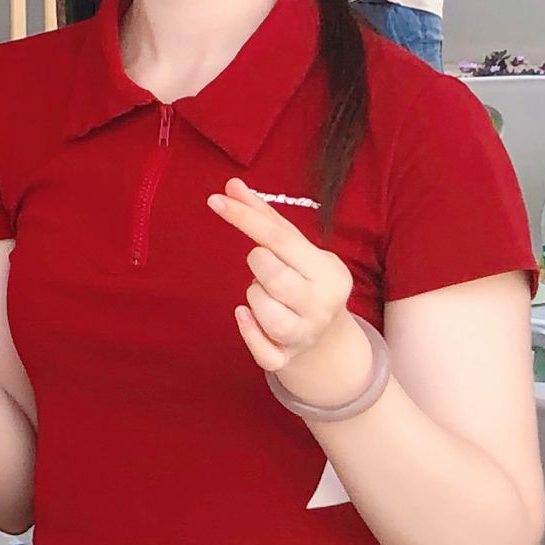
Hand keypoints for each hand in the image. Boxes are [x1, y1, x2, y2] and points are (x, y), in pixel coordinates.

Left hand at [212, 180, 366, 406]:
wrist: (329, 341)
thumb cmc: (305, 281)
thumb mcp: (295, 248)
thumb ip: (265, 217)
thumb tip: (232, 185)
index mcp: (329, 273)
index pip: (281, 239)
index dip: (245, 218)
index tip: (215, 200)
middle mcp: (322, 305)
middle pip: (274, 276)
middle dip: (258, 264)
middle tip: (263, 266)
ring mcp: (306, 335)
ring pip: (267, 314)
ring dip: (253, 299)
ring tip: (264, 294)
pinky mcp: (286, 359)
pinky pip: (264, 352)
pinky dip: (249, 334)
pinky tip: (243, 316)